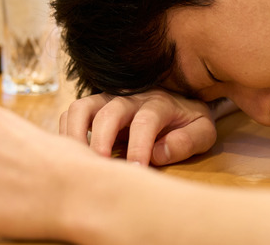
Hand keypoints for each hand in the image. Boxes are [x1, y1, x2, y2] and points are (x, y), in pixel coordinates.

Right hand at [59, 88, 220, 165]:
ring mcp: (108, 99)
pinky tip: (73, 156)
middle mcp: (130, 97)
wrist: (180, 102)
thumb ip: (188, 141)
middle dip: (102, 140)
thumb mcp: (202, 132)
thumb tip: (159, 153)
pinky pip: (71, 113)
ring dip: (75, 134)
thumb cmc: (188, 123)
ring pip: (82, 107)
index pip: (145, 121)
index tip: (137, 171)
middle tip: (100, 168)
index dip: (139, 146)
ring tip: (77, 162)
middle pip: (108, 111)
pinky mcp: (93, 106)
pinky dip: (66, 133)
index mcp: (160, 103)